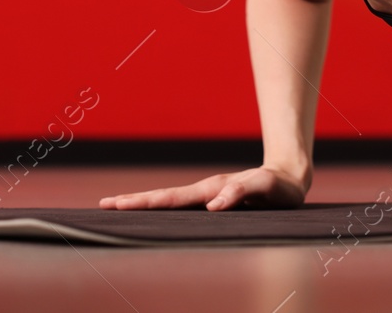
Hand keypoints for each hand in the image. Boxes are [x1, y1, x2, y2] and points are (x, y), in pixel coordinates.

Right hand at [99, 165, 307, 210]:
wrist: (289, 178)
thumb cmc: (279, 186)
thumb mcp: (266, 188)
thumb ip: (241, 192)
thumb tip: (212, 207)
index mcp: (212, 188)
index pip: (171, 198)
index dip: (145, 202)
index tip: (118, 205)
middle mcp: (206, 191)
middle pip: (163, 197)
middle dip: (133, 202)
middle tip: (103, 206)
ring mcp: (208, 195)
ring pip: (170, 201)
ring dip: (144, 203)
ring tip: (118, 207)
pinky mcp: (214, 201)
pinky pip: (182, 205)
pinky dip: (162, 208)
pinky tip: (153, 214)